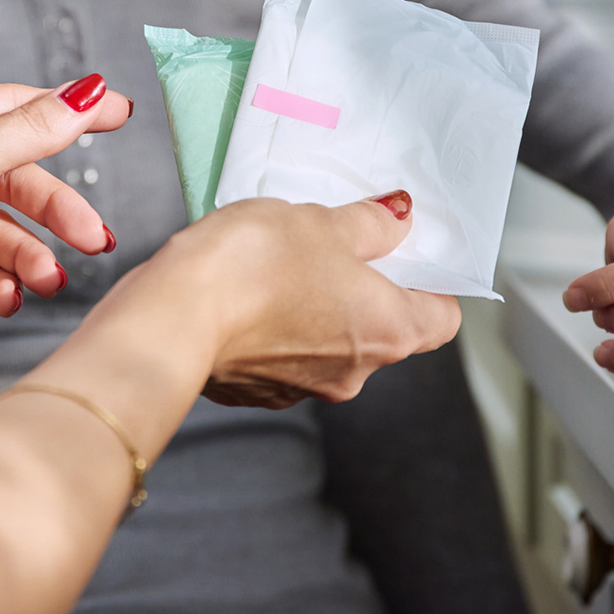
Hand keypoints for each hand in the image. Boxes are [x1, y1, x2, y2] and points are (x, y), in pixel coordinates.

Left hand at [0, 75, 130, 428]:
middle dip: (54, 210)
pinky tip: (9, 295)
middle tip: (96, 237)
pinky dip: (1, 280)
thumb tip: (88, 91)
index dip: (67, 114)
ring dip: (30, 255)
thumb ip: (35, 128)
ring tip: (47, 281)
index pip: (8, 106)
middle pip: (11, 175)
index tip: (121, 115)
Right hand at [136, 191, 461, 408]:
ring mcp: (302, 389)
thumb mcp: (323, 222)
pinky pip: (281, 354)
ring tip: (278, 263)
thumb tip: (399, 221)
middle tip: (334, 243)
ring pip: (328, 341)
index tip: (406, 253)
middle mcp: (354, 373)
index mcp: (388, 331)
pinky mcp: (256, 391)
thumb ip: (370, 224)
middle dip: (363, 288)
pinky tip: (246, 292)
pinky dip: (274, 327)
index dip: (431, 283)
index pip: (440, 319)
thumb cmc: (255, 266)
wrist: (172, 317)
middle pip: (382, 329)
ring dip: (315, 307)